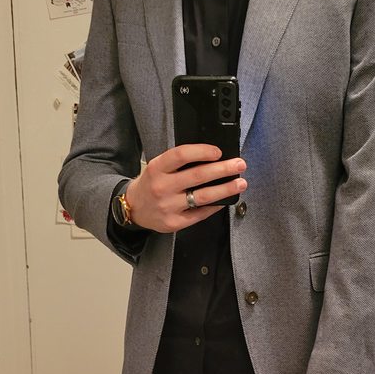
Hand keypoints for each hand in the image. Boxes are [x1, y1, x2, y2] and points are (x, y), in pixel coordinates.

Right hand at [125, 143, 246, 232]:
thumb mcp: (158, 167)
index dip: (202, 151)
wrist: (134, 208)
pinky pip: (201, 213)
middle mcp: (162, 186)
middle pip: (197, 176)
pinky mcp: (175, 222)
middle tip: (240, 165)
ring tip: (240, 183)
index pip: (181, 155)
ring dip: (225, 189)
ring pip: (203, 196)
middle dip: (223, 169)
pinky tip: (225, 199)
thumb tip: (212, 157)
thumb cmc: (151, 184)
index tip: (219, 152)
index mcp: (157, 168)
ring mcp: (169, 206)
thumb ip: (179, 162)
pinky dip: (215, 206)